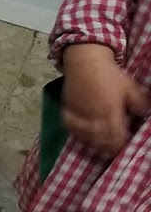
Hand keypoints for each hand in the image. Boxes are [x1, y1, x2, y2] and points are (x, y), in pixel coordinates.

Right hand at [61, 43, 148, 157]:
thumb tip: (146, 116)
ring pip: (86, 137)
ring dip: (95, 143)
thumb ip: (139, 104)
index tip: (125, 148)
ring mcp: (79, 115)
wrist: (86, 61)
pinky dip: (79, 135)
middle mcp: (93, 117)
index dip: (121, 145)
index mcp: (110, 112)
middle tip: (114, 150)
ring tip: (101, 146)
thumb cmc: (110, 74)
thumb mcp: (131, 88)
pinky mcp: (68, 111)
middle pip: (100, 141)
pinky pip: (72, 129)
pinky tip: (84, 136)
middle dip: (108, 148)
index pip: (116, 137)